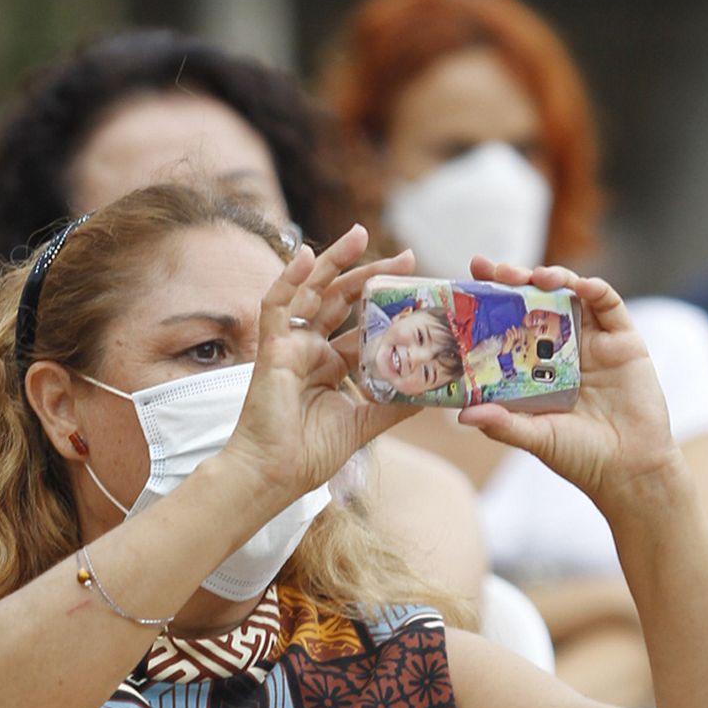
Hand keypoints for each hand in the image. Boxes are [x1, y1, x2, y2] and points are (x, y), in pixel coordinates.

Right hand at [222, 227, 413, 503]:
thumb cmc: (311, 453)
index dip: (386, 305)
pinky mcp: (272, 347)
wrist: (276, 473)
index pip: (361, 324)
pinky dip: (288, 278)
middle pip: (342, 299)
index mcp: (330, 365)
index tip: (417, 287)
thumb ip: (396, 404)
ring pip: (311, 291)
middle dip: (370, 274)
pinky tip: (306, 254)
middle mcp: (311, 349)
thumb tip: (435, 392)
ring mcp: (291, 345)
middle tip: (405, 257)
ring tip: (358, 234)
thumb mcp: (366, 422)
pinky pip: (277, 304)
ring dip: (332, 261)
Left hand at [454, 262, 678, 511]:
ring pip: (571, 294)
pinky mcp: (625, 342)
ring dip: (554, 277)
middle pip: (537, 301)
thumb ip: (503, 424)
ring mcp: (595, 342)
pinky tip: (581, 285)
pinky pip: (610, 305)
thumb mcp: (535, 438)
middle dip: (516, 280)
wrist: (630, 471)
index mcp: (536, 365)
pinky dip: (596, 289)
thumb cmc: (580, 456)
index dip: (490, 300)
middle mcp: (563, 347)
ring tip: (537, 276)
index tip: (469, 279)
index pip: (509, 322)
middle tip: (496, 270)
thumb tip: (463, 414)